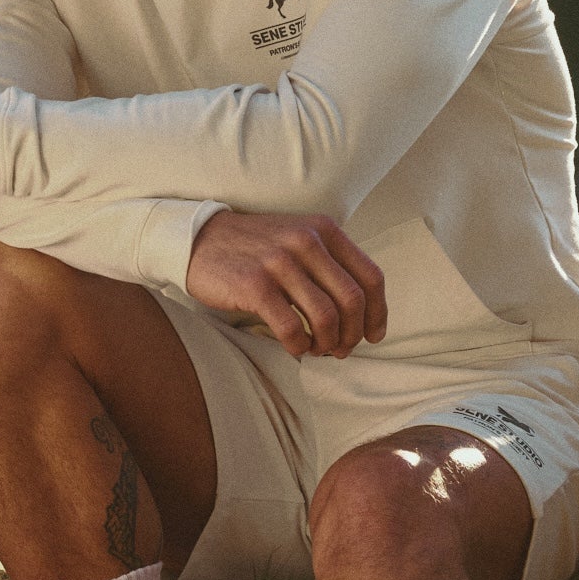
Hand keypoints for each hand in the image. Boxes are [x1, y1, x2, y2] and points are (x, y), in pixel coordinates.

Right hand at [186, 211, 386, 357]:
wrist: (200, 239)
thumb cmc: (255, 247)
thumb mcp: (299, 238)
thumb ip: (329, 263)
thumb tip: (360, 313)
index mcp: (324, 230)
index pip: (370, 276)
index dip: (378, 313)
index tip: (373, 335)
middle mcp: (306, 241)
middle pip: (352, 301)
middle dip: (352, 334)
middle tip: (341, 349)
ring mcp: (280, 262)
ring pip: (325, 317)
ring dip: (327, 343)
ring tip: (317, 349)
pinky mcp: (255, 285)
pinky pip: (291, 327)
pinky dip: (299, 346)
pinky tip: (295, 347)